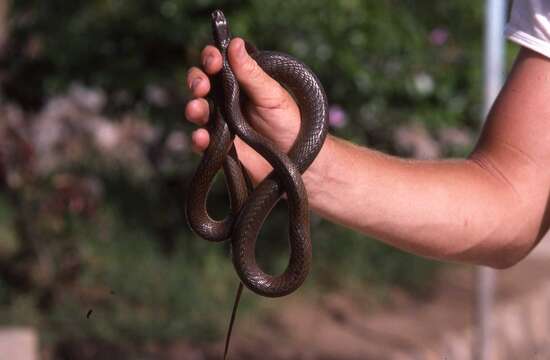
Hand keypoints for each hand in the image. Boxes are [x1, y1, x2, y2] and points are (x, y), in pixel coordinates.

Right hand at [185, 37, 301, 183]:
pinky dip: (198, 139)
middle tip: (202, 87)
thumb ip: (252, 73)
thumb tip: (235, 43)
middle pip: (201, 84)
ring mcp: (220, 123)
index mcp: (240, 82)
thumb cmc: (289, 123)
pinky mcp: (219, 147)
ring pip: (197, 111)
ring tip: (197, 111)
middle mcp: (226, 100)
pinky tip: (202, 137)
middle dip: (196, 81)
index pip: (218, 64)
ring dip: (193, 108)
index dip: (211, 58)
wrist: (297, 160)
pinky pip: (201, 142)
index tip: (214, 61)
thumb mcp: (273, 96)